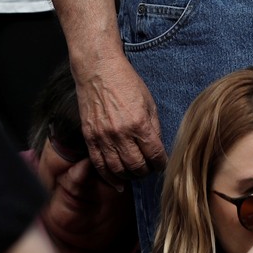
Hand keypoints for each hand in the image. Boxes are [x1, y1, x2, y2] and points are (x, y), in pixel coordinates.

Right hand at [74, 54, 165, 181]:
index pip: (154, 154)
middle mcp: (121, 133)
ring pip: (118, 170)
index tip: (162, 164)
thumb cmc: (126, 81)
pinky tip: (117, 183)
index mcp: (139, 123)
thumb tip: (157, 147)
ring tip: (135, 174)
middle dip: (146, 172)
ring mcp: (103, 137)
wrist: (98, 70)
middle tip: (149, 169)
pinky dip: (109, 178)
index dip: (161, 163)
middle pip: (137, 166)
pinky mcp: (90, 138)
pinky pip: (99, 165)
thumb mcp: (148, 100)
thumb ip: (154, 125)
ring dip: (129, 176)